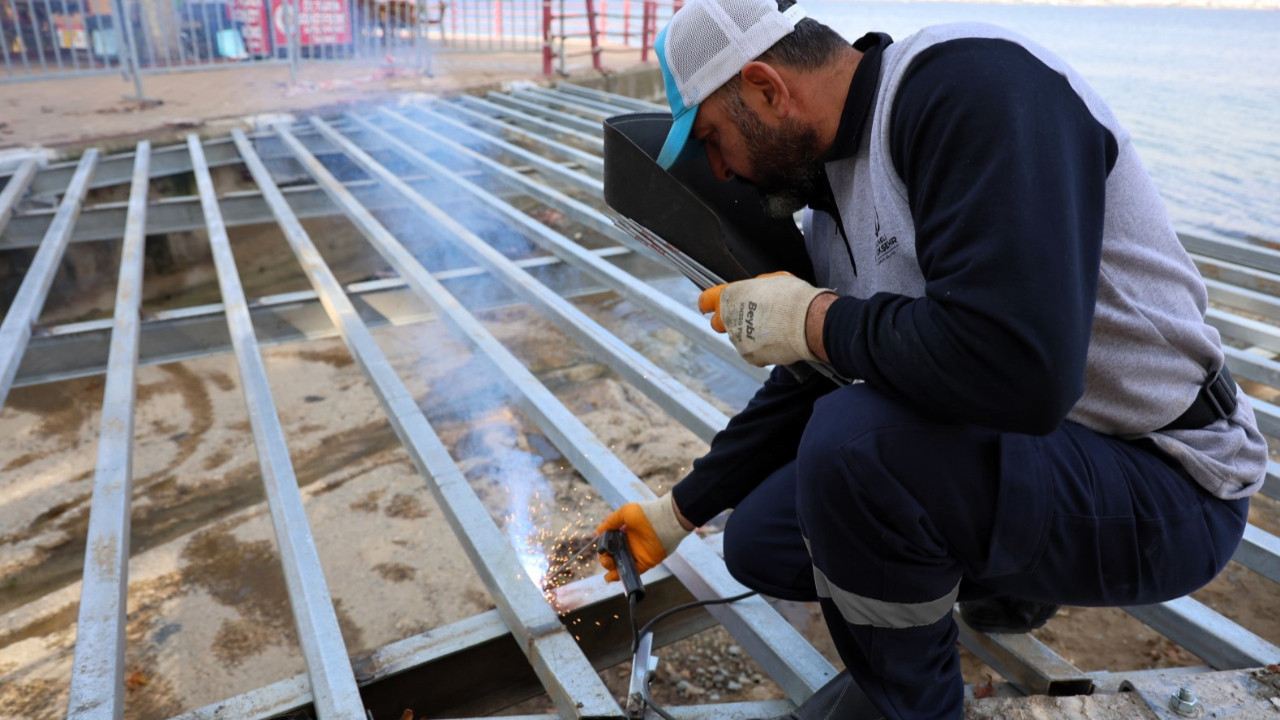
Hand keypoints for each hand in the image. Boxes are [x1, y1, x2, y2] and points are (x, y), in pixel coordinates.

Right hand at [595, 492, 690, 580]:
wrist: (665, 521)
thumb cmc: (645, 514)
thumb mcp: (625, 512)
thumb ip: (611, 522)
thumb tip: (598, 531)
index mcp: (625, 533)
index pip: (610, 543)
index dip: (603, 547)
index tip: (601, 548)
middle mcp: (630, 544)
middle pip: (613, 556)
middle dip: (605, 559)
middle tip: (606, 557)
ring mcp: (637, 554)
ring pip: (620, 565)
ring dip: (611, 568)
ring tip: (609, 564)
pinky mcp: (645, 563)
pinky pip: (631, 571)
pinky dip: (620, 576)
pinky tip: (610, 577)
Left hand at [698, 272, 834, 366]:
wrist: (809, 321)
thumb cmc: (794, 297)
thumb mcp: (771, 280)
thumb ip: (754, 288)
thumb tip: (753, 292)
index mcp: (731, 295)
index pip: (706, 300)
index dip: (707, 303)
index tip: (707, 307)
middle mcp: (729, 318)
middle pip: (718, 324)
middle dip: (728, 322)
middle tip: (746, 320)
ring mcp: (738, 339)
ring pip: (738, 339)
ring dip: (750, 336)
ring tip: (774, 330)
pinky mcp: (749, 356)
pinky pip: (752, 354)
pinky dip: (762, 350)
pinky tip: (777, 342)